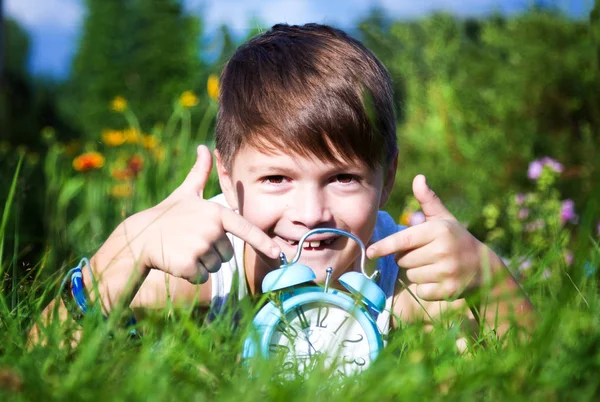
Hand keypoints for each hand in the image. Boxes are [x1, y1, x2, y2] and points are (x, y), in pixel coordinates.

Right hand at [115, 145, 280, 283]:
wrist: (139, 237)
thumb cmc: (166, 215)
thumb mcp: (185, 193)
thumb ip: (200, 173)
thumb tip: (204, 147)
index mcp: (216, 212)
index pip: (245, 229)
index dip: (263, 242)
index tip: (277, 253)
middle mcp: (212, 229)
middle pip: (228, 254)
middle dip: (212, 252)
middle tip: (190, 241)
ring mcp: (201, 247)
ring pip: (216, 267)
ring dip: (202, 264)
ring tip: (183, 249)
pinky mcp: (190, 265)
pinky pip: (202, 278)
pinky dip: (191, 275)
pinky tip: (177, 261)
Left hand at [367, 174, 488, 300]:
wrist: (485, 268)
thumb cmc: (456, 239)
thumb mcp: (444, 219)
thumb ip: (428, 200)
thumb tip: (418, 178)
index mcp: (438, 230)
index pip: (403, 240)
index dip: (384, 246)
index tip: (369, 252)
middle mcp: (443, 250)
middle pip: (403, 260)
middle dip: (407, 258)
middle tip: (424, 254)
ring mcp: (447, 272)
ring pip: (411, 276)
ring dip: (416, 273)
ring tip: (434, 266)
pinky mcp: (449, 291)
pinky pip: (421, 291)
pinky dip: (425, 288)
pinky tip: (439, 280)